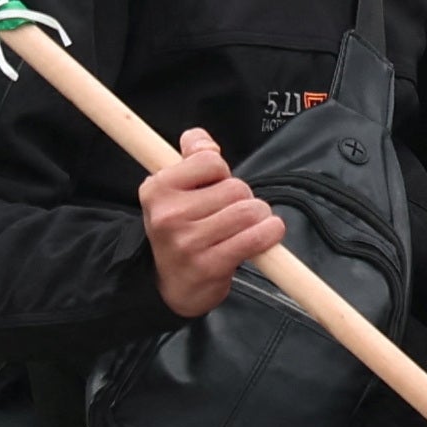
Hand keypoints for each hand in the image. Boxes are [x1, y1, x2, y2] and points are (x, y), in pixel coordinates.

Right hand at [141, 130, 284, 318]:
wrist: (172, 285)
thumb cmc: (181, 229)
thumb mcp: (175, 189)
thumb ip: (192, 155)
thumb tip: (203, 141)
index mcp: (157, 189)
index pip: (210, 160)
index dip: (222, 172)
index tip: (216, 186)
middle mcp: (168, 215)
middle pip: (235, 187)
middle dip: (244, 197)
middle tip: (233, 213)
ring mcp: (188, 242)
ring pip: (249, 210)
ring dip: (260, 217)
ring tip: (247, 226)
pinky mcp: (209, 266)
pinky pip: (255, 238)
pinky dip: (269, 233)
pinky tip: (265, 235)